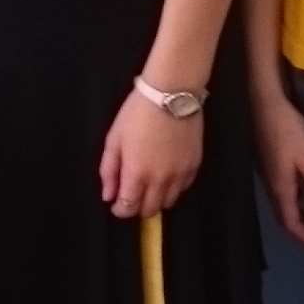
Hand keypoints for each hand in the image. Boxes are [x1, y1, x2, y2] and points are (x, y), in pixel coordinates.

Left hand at [100, 88, 205, 219]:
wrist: (171, 94)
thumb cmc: (137, 113)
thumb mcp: (114, 139)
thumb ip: (109, 171)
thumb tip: (108, 196)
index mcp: (137, 174)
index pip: (129, 207)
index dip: (120, 210)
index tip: (116, 204)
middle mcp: (160, 180)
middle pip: (150, 210)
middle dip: (138, 208)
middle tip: (132, 195)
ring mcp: (180, 174)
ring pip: (169, 202)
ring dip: (157, 199)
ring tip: (150, 186)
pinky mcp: (194, 165)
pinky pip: (184, 188)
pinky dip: (173, 188)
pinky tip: (166, 175)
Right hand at [253, 89, 303, 248]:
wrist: (264, 103)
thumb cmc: (289, 130)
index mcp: (281, 189)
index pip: (291, 223)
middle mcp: (272, 186)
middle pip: (286, 216)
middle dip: (303, 229)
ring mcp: (269, 174)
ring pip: (285, 203)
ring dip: (300, 214)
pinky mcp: (270, 162)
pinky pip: (284, 190)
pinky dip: (298, 199)